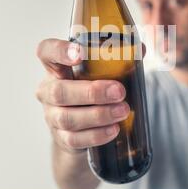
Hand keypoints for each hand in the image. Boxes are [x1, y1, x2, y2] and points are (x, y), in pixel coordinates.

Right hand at [36, 39, 128, 153]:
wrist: (81, 131)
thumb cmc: (92, 94)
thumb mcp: (100, 75)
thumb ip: (118, 60)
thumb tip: (140, 50)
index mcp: (56, 68)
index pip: (47, 51)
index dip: (60, 51)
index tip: (80, 53)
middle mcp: (48, 91)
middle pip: (59, 91)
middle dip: (92, 92)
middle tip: (119, 91)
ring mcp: (52, 116)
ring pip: (68, 117)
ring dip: (98, 114)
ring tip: (122, 111)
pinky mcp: (61, 138)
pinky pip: (75, 138)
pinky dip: (96, 134)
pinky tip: (113, 129)